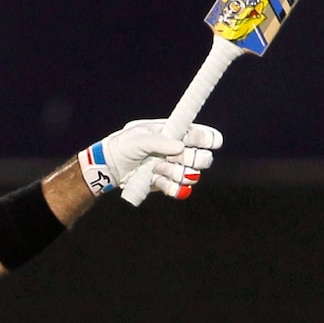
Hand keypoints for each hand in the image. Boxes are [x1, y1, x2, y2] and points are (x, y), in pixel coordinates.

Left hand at [78, 121, 221, 200]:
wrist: (110, 167)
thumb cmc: (123, 146)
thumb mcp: (138, 138)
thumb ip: (159, 141)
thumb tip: (180, 147)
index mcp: (175, 133)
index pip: (199, 135)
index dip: (209, 138)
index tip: (213, 143)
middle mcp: (178, 151)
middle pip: (202, 158)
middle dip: (194, 159)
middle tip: (177, 158)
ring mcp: (173, 168)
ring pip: (191, 175)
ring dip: (177, 173)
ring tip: (158, 169)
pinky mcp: (166, 184)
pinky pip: (180, 189)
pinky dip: (173, 188)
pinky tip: (159, 181)